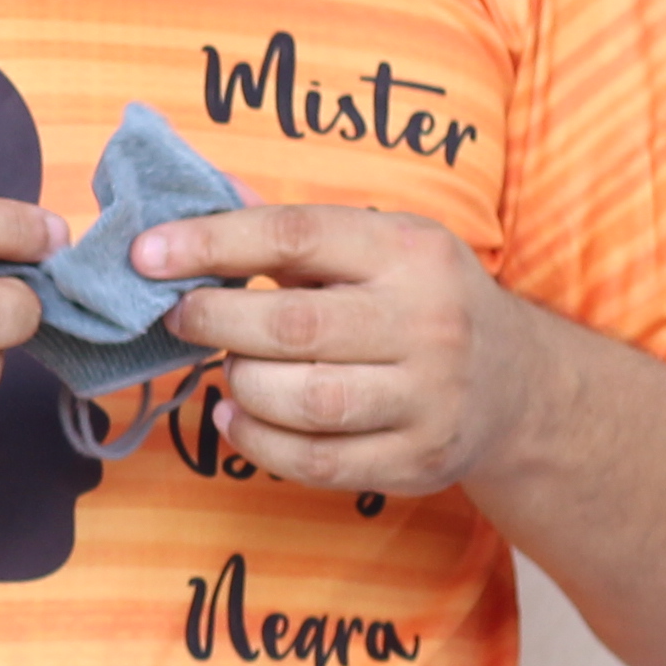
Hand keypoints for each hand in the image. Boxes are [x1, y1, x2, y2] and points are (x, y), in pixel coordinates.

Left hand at [139, 204, 539, 498]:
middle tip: (181, 317)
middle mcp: (430, 322)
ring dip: (241, 385)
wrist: (519, 384)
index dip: (211, 244)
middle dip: (214, 321)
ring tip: (228, 368)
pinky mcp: (419, 460)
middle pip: (291, 327)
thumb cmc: (417, 301)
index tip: (146, 255)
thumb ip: (287, 232)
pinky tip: (239, 418)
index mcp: (411, 251)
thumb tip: (190, 204)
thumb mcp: (376, 246)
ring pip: (302, 400)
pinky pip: (316, 461)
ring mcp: (430, 397)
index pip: (295, 236)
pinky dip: (258, 442)